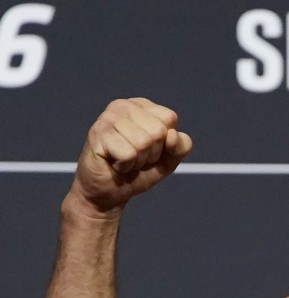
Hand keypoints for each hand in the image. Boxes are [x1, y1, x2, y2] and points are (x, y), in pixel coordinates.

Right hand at [69, 98, 192, 215]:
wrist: (110, 191)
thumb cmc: (139, 171)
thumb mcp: (169, 159)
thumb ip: (181, 146)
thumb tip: (172, 134)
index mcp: (143, 106)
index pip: (170, 118)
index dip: (165, 142)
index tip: (149, 149)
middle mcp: (124, 106)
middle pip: (158, 130)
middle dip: (151, 152)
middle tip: (135, 157)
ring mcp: (108, 117)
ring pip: (144, 142)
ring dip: (138, 160)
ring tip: (125, 160)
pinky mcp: (98, 133)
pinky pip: (129, 153)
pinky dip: (126, 165)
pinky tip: (115, 163)